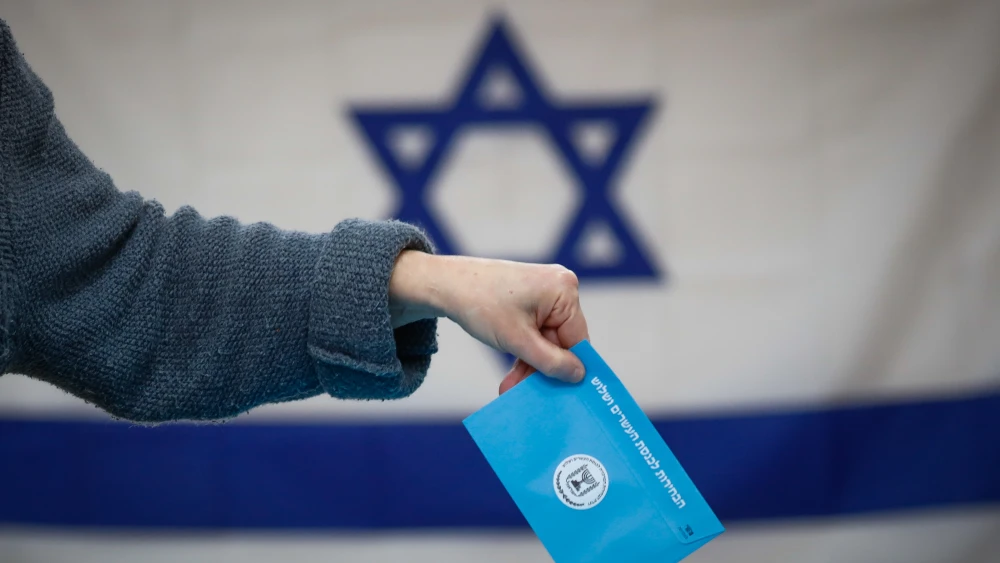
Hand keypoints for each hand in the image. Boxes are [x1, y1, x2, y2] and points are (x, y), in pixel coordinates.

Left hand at [388, 251, 589, 393]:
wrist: (446, 284)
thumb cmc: (480, 304)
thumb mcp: (518, 340)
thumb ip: (551, 362)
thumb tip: (579, 376)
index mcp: (564, 290)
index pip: (578, 339)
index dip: (568, 368)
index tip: (563, 395)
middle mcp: (560, 287)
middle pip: (561, 341)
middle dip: (541, 369)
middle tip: (524, 393)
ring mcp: (546, 292)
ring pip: (546, 340)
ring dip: (530, 364)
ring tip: (510, 387)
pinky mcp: (532, 299)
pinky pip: (536, 331)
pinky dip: (524, 351)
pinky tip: (512, 374)